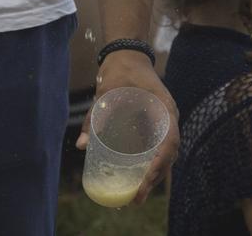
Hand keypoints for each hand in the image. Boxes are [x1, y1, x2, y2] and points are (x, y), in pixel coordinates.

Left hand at [80, 51, 178, 204]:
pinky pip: (157, 148)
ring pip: (164, 155)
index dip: (159, 165)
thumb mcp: (107, 92)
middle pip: (168, 155)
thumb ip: (94, 117)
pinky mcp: (156, 124)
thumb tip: (82, 145)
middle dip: (154, 179)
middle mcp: (168, 118)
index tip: (144, 181)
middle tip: (135, 199)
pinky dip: (149, 164)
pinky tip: (136, 178)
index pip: (169, 143)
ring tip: (135, 196)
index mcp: (165, 110)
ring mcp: (164, 122)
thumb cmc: (121, 70)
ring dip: (153, 176)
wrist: (128, 53)